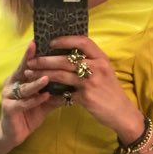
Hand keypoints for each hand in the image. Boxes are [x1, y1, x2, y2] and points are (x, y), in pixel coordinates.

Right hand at [0, 40, 59, 147]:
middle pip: (22, 70)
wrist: (14, 134)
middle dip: (31, 61)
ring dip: (36, 83)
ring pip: (24, 87)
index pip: (28, 62)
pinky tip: (44, 97)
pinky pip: (23, 103)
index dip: (32, 52)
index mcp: (19, 78)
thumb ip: (56, 90)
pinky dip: (34, 100)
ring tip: (47, 78)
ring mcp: (8, 96)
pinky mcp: (8, 109)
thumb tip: (75, 81)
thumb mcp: (45, 101)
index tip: (38, 40)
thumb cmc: (30, 114)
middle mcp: (11, 83)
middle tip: (41, 52)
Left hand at [27, 34, 144, 139]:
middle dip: (46, 60)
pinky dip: (52, 95)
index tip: (51, 42)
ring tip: (30, 74)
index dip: (65, 40)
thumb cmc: (111, 91)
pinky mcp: (86, 98)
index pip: (82, 42)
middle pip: (66, 59)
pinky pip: (64, 95)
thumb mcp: (105, 71)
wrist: (122, 113)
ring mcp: (91, 82)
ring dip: (44, 74)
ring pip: (62, 75)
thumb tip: (69, 54)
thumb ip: (90, 62)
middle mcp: (97, 67)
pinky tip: (42, 94)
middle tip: (32, 61)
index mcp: (101, 58)